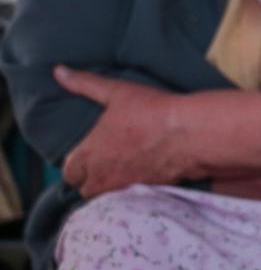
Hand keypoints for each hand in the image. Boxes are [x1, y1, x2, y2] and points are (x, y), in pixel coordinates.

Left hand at [57, 66, 193, 197]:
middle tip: (106, 161)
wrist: (191, 133)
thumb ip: (85, 84)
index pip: (69, 171)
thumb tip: (59, 72)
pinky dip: (134, 189)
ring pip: (107, 195)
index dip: (77, 163)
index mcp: (89, 155)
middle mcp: (102, 177)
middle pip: (86, 187)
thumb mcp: (117, 92)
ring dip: (110, 185)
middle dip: (92, 177)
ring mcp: (125, 188)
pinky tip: (145, 173)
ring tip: (124, 169)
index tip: (89, 153)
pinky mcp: (147, 193)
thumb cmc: (152, 112)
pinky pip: (131, 197)